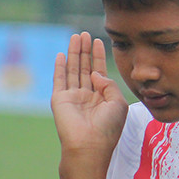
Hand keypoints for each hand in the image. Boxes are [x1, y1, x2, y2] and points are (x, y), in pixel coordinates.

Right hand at [51, 32, 127, 155]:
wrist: (89, 145)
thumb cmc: (107, 128)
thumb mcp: (118, 103)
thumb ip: (110, 84)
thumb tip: (97, 73)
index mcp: (102, 98)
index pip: (100, 72)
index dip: (99, 57)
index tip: (98, 41)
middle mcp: (87, 96)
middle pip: (85, 68)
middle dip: (85, 51)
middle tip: (85, 34)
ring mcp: (73, 97)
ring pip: (73, 70)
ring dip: (74, 53)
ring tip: (76, 37)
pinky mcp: (60, 99)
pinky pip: (59, 79)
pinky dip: (60, 67)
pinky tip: (61, 54)